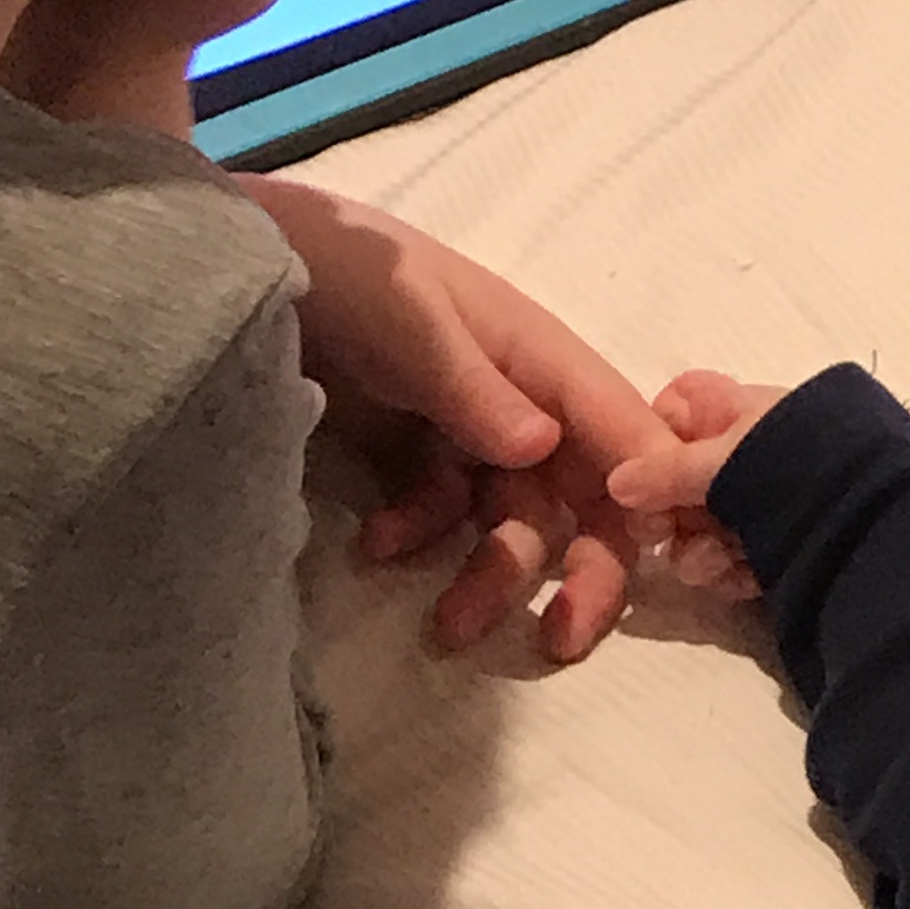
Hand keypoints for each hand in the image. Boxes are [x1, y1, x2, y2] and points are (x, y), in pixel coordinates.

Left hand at [241, 186, 669, 660]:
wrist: (248, 269)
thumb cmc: (351, 272)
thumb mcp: (413, 324)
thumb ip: (473, 388)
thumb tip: (542, 447)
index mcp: (545, 360)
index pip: (627, 432)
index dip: (656, 491)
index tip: (662, 558)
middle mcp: (525, 403)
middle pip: (587, 499)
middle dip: (586, 571)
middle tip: (563, 639)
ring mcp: (471, 434)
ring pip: (513, 524)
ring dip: (491, 578)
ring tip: (448, 627)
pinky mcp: (416, 458)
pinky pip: (441, 517)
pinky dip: (418, 537)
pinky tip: (374, 543)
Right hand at [607, 371, 784, 599]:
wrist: (882, 523)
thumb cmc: (800, 469)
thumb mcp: (728, 461)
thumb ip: (667, 470)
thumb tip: (617, 484)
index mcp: (744, 408)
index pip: (683, 402)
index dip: (656, 433)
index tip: (642, 472)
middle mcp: (756, 449)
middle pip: (687, 477)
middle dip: (673, 512)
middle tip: (662, 536)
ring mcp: (773, 501)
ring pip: (711, 524)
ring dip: (701, 550)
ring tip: (713, 565)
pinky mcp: (788, 547)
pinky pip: (741, 558)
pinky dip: (735, 570)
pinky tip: (741, 580)